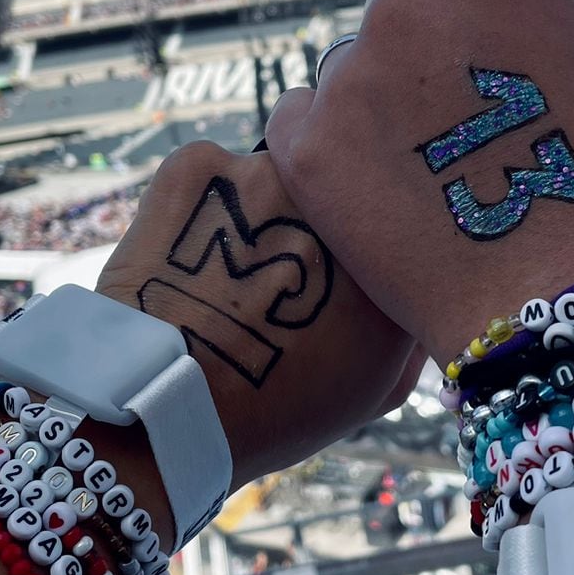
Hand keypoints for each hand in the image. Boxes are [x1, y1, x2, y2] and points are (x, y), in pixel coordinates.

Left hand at [96, 141, 420, 501]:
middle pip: (337, 186)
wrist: (161, 406)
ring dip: (258, 211)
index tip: (348, 270)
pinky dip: (204, 208)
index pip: (394, 221)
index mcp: (392, 252)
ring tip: (228, 273)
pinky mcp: (199, 164)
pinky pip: (212, 174)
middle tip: (280, 271)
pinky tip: (190, 259)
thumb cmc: (272, 410)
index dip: (371, 244)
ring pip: (274, 174)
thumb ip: (411, 328)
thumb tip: (412, 286)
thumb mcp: (373, 388)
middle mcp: (338, 198)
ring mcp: (266, 172)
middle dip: (318, 216)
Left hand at [267, 0, 573, 365]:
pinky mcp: (307, 150)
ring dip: (382, 103)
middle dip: (431, 56)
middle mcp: (402, 5)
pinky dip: (332, 146)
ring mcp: (348, 79)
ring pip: (352, 68)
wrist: (572, 298)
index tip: (504, 71)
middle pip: (399, 10)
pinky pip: (300, 121)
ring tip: (439, 174)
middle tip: (478, 132)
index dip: (483, 16)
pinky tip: (380, 183)